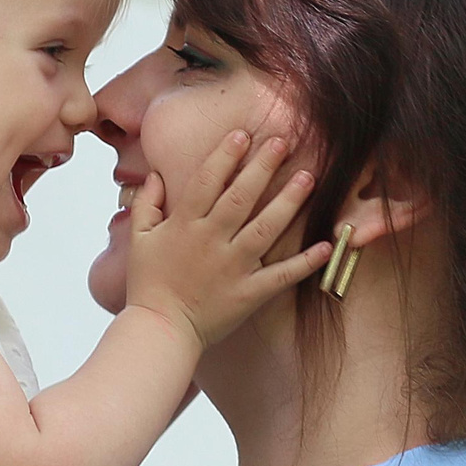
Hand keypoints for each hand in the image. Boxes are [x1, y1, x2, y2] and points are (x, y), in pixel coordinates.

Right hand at [123, 130, 330, 350]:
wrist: (160, 331)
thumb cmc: (148, 284)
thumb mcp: (139, 240)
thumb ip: (147, 205)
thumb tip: (156, 175)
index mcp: (185, 225)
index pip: (208, 182)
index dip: (225, 156)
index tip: (243, 134)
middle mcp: (211, 241)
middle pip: (241, 197)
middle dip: (262, 167)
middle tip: (283, 141)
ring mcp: (233, 268)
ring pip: (265, 229)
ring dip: (288, 203)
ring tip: (307, 178)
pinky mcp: (249, 293)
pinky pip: (281, 276)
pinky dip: (305, 262)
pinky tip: (326, 244)